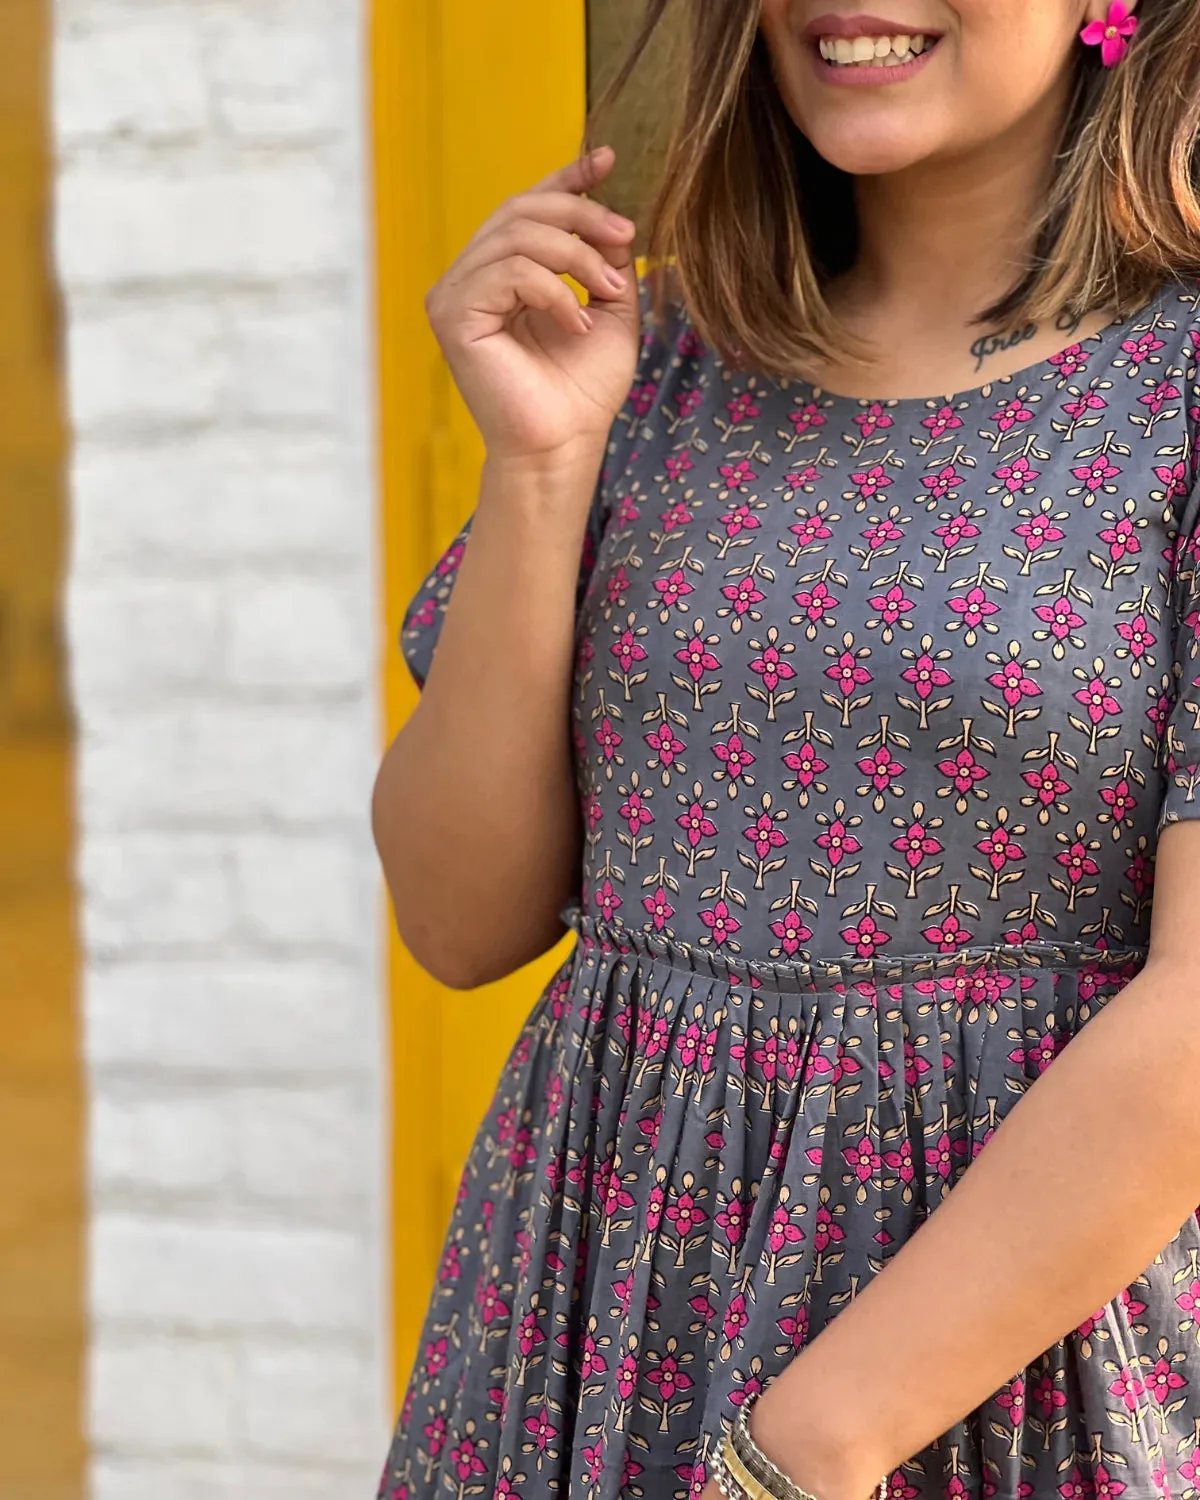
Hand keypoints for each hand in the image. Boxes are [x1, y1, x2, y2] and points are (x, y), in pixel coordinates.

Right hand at [424, 145, 641, 465]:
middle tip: (625, 235)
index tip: (607, 160)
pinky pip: (509, 272)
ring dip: (575, 256)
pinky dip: (553, 292)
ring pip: (517, 236)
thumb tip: (612, 215)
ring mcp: (454, 294)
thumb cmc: (583, 392)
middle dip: (581, 215)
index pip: (527, 209)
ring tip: (607, 290)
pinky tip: (576, 325)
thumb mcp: (610, 311)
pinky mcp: (452, 314)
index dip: (565, 179)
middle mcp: (469, 278)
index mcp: (500, 275)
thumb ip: (606, 261)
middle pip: (521, 210)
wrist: (563, 446)